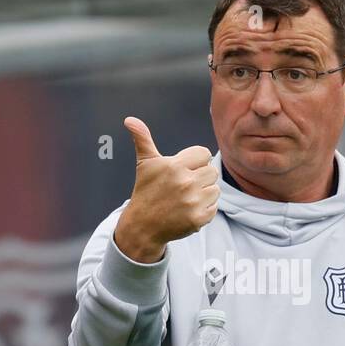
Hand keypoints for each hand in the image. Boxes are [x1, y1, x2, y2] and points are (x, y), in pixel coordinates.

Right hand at [113, 117, 218, 262]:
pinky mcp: (198, 218)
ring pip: (215, 189)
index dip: (195, 161)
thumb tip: (130, 119)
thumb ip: (142, 139)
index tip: (184, 170)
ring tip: (187, 198)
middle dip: (200, 177)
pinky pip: (214, 206)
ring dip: (204, 193)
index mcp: (175, 166)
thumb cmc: (146, 190)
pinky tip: (189, 209)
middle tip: (184, 186)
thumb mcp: (145, 164)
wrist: (143, 226)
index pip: (204, 153)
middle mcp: (185, 183)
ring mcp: (193, 202)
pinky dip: (205, 208)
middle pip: (212, 171)